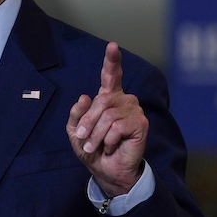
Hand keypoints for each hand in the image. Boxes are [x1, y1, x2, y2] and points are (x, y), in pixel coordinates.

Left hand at [66, 43, 147, 196]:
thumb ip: (76, 114)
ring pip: (108, 116)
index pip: (111, 75)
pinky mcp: (141, 124)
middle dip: (88, 122)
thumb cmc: (93, 148)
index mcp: (108, 98)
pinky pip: (118, 127)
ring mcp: (134, 111)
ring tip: (96, 146)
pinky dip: (109, 140)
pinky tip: (112, 146)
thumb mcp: (75, 131)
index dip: (112, 60)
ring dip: (97, 135)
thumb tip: (85, 97)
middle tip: (83, 139)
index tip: (112, 46)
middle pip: (101, 101)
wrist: (106, 170)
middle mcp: (123, 100)